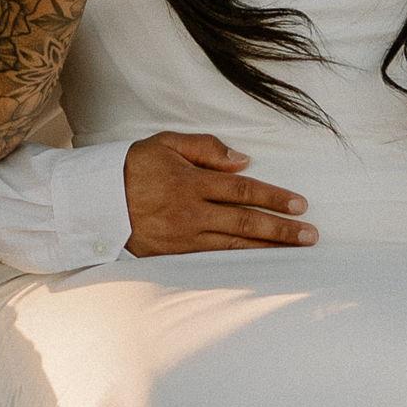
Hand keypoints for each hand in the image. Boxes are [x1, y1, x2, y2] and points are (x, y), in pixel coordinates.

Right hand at [121, 132, 312, 256]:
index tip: (300, 204)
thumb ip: (206, 148)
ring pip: (234, 244)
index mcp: (191, 182)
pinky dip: (241, 261)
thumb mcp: (166, 143)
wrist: (95, 201)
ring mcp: (183, 238)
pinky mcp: (174, 255)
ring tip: (296, 251)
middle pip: (245, 221)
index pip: (242, 190)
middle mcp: (191, 212)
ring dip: (268, 248)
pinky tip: (260, 263)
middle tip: (311, 235)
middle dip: (281, 229)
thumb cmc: (132, 167)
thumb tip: (243, 160)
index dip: (273, 197)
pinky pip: (214, 259)